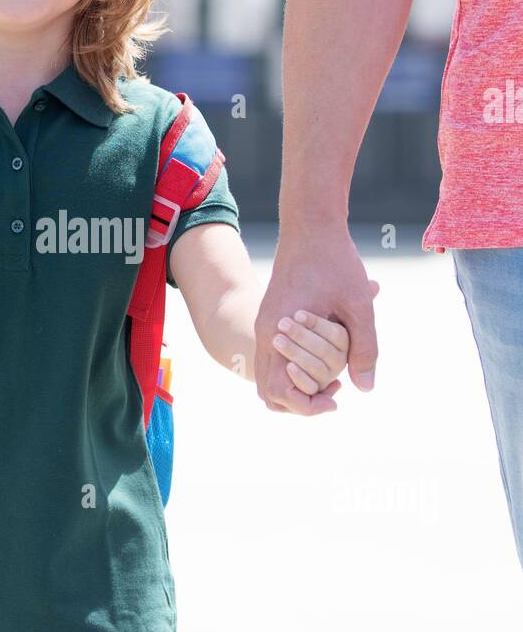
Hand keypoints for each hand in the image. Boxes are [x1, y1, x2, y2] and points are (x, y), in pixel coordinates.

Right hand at [255, 224, 379, 415]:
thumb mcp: (358, 305)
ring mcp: (265, 326)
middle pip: (269, 392)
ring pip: (270, 376)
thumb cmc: (335, 261)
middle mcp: (265, 332)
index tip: (336, 399)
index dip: (307, 406)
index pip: (279, 392)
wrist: (310, 225)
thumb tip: (365, 388)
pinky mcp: (271, 319)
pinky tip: (328, 357)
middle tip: (334, 393)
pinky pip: (276, 357)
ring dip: (299, 385)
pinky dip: (297, 367)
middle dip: (301, 402)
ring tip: (333, 379)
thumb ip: (364, 348)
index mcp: (278, 331)